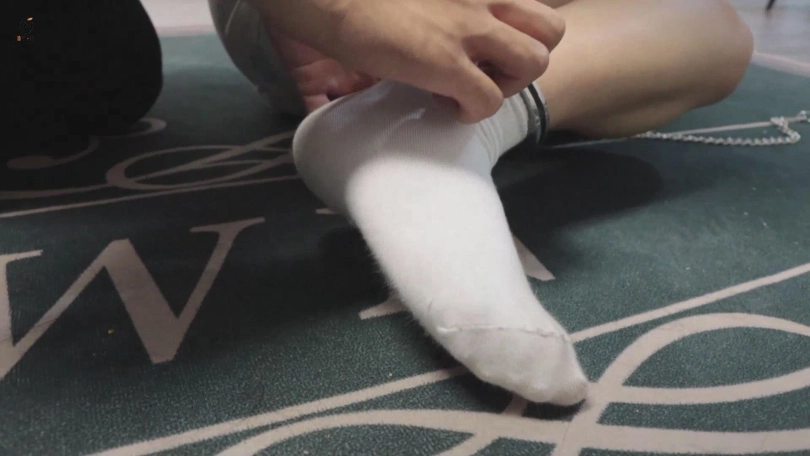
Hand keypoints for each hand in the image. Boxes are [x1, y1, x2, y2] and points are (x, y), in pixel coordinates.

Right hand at [251, 0, 564, 122]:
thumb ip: (440, 6)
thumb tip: (427, 31)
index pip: (536, 2)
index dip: (520, 30)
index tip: (487, 47)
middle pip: (552, 30)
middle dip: (525, 59)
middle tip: (488, 69)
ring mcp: (468, 30)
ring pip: (536, 63)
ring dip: (507, 85)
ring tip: (470, 88)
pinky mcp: (446, 64)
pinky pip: (488, 102)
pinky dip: (470, 113)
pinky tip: (442, 104)